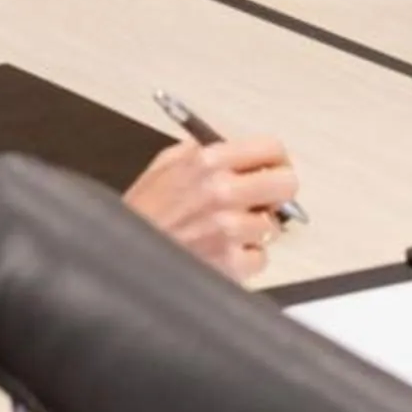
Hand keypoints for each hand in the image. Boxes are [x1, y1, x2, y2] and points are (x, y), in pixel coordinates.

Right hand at [122, 132, 300, 279]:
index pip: (271, 149)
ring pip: (273, 224)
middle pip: (286, 184)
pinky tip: (222, 252)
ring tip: (226, 232)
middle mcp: (222, 192)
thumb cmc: (141, 217)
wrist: (124, 259)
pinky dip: (245, 258)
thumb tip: (232, 148)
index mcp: (207, 162)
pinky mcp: (231, 263)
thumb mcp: (163, 167)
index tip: (273, 168)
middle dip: (275, 193)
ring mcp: (229, 229)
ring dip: (254, 230)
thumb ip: (200, 152)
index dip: (275, 160)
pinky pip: (260, 257)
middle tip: (261, 200)